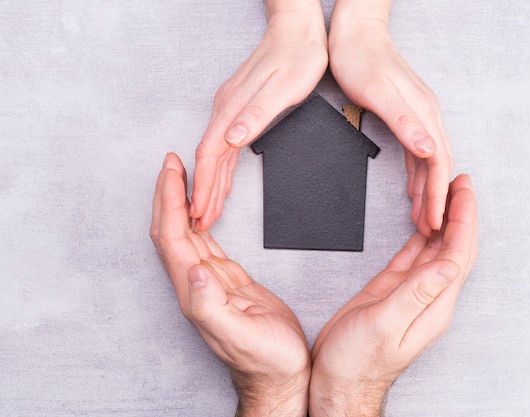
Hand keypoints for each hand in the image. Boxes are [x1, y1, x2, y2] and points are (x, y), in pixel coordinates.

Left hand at [151, 153, 309, 416]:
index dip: (168, 202)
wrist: (281, 374)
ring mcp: (211, 282)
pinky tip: (200, 210)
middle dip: (168, 194)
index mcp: (195, 293)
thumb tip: (194, 270)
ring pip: (187, 234)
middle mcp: (197, 285)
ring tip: (182, 176)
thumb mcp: (240, 334)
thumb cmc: (265, 360)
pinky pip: (206, 243)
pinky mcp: (228, 281)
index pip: (172, 238)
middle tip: (172, 163)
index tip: (171, 171)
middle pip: (172, 231)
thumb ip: (212, 305)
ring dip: (180, 203)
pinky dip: (199, 221)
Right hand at [190, 0, 327, 230]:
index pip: (210, 155)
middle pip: (208, 159)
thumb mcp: (283, 88)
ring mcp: (231, 108)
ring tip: (207, 208)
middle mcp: (226, 109)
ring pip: (215, 154)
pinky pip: (225, 145)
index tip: (198, 211)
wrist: (298, 30)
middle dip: (203, 192)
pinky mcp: (239, 108)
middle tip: (200, 220)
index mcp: (233, 108)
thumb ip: (256, 115)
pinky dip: (221, 167)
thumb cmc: (296, 57)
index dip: (203, 186)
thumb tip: (232, 139)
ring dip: (210, 183)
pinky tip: (222, 179)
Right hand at [309, 175, 477, 416]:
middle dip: (461, 214)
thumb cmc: (358, 363)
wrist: (339, 381)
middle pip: (454, 248)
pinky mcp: (392, 292)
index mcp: (433, 307)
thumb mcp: (385, 325)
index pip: (458, 255)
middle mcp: (428, 299)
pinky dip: (420, 237)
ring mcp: (411, 294)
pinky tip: (423, 224)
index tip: (463, 191)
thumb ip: (416, 294)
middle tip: (461, 183)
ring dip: (444, 222)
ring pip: (435, 250)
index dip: (464, 220)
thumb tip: (447, 263)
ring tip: (447, 195)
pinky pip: (413, 258)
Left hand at [328, 0, 453, 235]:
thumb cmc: (361, 59)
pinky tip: (413, 189)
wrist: (355, 32)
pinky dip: (417, 176)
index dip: (438, 195)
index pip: (438, 163)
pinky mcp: (407, 115)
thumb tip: (429, 150)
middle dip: (436, 200)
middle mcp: (426, 115)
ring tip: (423, 218)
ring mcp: (418, 115)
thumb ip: (405, 123)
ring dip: (427, 191)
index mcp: (424, 113)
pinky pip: (417, 153)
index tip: (436, 221)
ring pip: (429, 162)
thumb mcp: (380, 93)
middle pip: (438, 166)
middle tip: (431, 229)